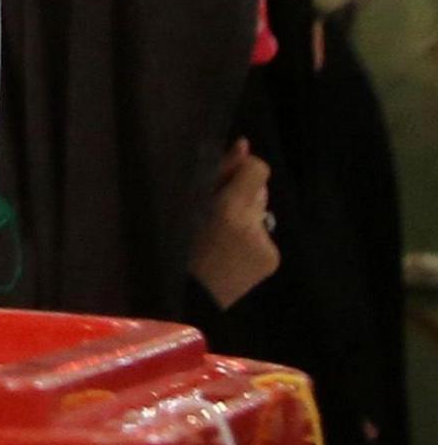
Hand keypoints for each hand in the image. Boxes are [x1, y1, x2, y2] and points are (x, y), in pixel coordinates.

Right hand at [190, 140, 280, 309]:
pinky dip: (248, 238)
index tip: (224, 177)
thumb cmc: (172, 250)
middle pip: (259, 190)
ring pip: (259, 213)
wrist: (183, 301)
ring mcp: (266, 244)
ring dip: (244, 217)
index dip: (242, 168)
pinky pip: (262, 235)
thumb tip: (243, 143)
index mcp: (229, 211)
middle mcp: (254, 226)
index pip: (258, 169)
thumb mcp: (186, 208)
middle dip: (240, 194)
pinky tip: (228, 254)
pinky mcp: (271, 258)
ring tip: (217, 238)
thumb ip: (218, 176)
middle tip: (214, 213)